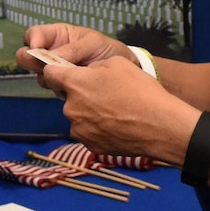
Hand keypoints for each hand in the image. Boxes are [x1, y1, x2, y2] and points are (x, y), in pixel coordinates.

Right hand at [19, 24, 127, 82]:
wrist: (125, 70)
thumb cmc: (107, 49)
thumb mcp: (93, 43)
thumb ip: (73, 49)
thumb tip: (52, 59)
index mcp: (57, 36)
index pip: (33, 34)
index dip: (32, 40)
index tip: (38, 48)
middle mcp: (51, 53)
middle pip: (26, 56)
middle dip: (33, 62)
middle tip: (48, 66)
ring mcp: (55, 71)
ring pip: (39, 76)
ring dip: (52, 77)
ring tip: (74, 75)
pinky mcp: (62, 87)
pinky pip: (53, 88)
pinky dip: (62, 88)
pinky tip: (77, 85)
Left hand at [37, 57, 198, 165]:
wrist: (159, 126)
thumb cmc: (140, 90)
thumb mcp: (118, 63)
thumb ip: (94, 67)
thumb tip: (87, 74)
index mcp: (74, 84)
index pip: (50, 74)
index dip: (57, 71)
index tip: (66, 72)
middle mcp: (70, 108)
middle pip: (68, 98)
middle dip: (81, 95)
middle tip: (105, 95)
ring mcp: (79, 130)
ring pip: (78, 117)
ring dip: (89, 114)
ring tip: (115, 113)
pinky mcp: (90, 147)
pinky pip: (89, 133)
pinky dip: (99, 130)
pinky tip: (117, 127)